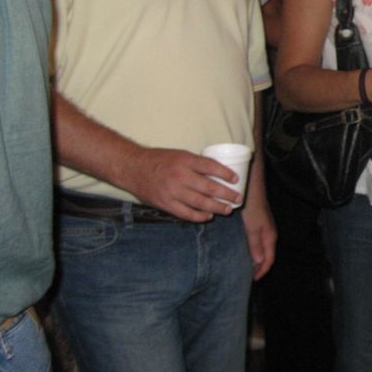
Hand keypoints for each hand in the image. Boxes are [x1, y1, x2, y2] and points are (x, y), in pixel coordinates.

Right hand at [121, 147, 238, 221]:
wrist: (133, 168)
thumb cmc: (159, 160)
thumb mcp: (179, 155)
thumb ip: (196, 164)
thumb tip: (217, 173)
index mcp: (185, 160)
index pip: (211, 166)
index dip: (226, 173)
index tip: (236, 179)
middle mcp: (180, 176)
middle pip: (209, 187)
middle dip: (227, 194)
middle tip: (238, 198)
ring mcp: (172, 191)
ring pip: (200, 202)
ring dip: (217, 207)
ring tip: (228, 209)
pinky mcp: (165, 204)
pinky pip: (186, 213)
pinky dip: (199, 216)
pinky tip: (209, 216)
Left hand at [241, 200, 276, 279]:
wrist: (251, 188)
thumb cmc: (252, 207)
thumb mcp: (252, 227)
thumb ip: (256, 244)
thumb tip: (259, 262)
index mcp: (269, 237)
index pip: (269, 259)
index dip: (262, 271)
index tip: (252, 280)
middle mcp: (268, 234)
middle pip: (266, 255)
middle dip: (258, 267)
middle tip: (246, 277)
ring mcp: (263, 228)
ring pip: (261, 248)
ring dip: (254, 258)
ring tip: (244, 266)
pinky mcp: (257, 223)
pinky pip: (256, 241)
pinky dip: (251, 249)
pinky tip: (242, 249)